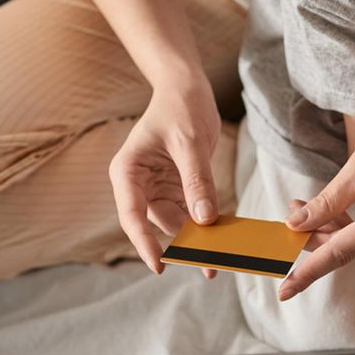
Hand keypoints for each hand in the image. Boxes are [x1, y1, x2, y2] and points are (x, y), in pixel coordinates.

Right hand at [109, 81, 222, 275]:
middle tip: (212, 264)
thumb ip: (196, 180)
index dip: (144, 243)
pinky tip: (226, 233)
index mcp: (128, 172)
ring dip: (199, 235)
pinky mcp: (176, 188)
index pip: (131, 215)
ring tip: (225, 252)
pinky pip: (191, 212)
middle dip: (184, 243)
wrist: (186, 88)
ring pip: (177, 222)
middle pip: (158, 223)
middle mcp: (138, 185)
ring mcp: (157, 188)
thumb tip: (203, 219)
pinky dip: (207, 222)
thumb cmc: (180, 106)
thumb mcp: (190, 142)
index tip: (159, 266)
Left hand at [279, 99, 354, 300]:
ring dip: (329, 230)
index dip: (308, 272)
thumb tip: (296, 225)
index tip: (284, 291)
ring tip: (301, 204)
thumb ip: (327, 202)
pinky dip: (348, 226)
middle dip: (313, 238)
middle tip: (287, 216)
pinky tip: (329, 210)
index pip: (339, 252)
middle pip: (347, 248)